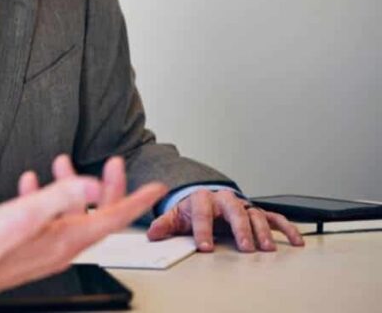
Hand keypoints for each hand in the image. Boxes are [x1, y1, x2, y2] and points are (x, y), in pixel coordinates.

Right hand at [0, 154, 166, 312]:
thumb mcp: (26, 214)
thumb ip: (60, 197)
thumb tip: (91, 183)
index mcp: (67, 239)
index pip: (113, 218)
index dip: (136, 200)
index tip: (155, 187)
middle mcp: (61, 247)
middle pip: (96, 215)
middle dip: (106, 187)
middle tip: (114, 163)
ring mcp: (45, 249)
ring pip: (70, 216)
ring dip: (71, 188)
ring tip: (62, 162)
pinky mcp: (27, 248)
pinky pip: (46, 221)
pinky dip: (44, 199)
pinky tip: (29, 184)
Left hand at [147, 188, 303, 251]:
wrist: (205, 200)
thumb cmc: (191, 211)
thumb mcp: (175, 216)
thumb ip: (165, 225)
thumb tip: (153, 233)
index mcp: (202, 199)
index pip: (202, 213)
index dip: (203, 230)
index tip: (204, 246)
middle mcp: (224, 200)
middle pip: (234, 211)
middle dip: (239, 229)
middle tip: (244, 247)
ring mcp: (242, 206)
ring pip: (254, 215)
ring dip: (261, 231)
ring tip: (266, 248)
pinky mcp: (256, 212)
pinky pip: (274, 218)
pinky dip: (286, 228)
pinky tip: (295, 241)